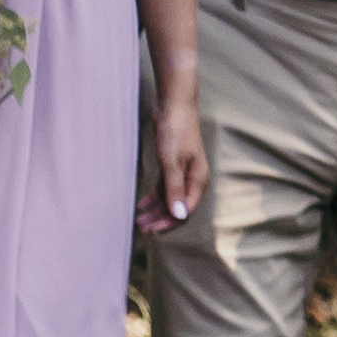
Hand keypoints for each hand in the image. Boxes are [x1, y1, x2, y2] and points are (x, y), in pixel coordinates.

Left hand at [141, 88, 211, 234]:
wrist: (176, 107)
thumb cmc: (176, 132)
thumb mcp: (172, 162)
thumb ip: (174, 189)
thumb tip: (179, 215)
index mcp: (198, 181)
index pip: (185, 211)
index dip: (168, 223)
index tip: (150, 230)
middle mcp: (193, 180)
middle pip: (178, 208)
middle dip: (160, 220)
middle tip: (141, 228)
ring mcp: (184, 174)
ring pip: (170, 199)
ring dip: (155, 210)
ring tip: (138, 220)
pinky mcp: (174, 167)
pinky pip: (165, 188)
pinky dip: (154, 197)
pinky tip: (141, 204)